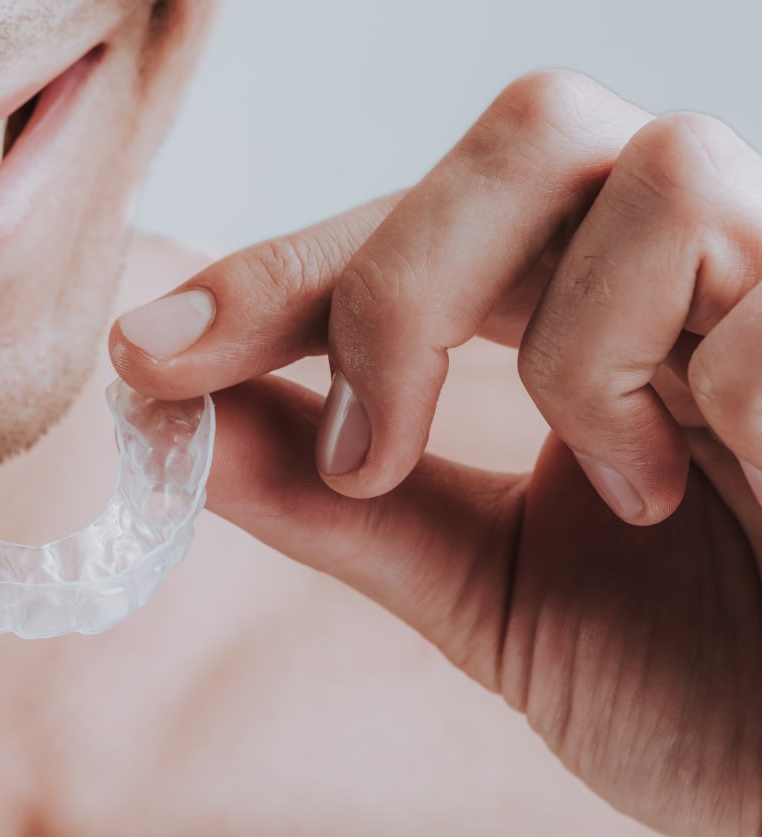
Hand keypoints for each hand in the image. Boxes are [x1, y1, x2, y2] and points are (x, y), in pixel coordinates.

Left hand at [110, 70, 761, 836]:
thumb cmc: (695, 686)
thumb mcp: (485, 591)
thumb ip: (339, 505)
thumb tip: (172, 424)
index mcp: (592, 306)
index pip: (413, 221)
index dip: (275, 272)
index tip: (151, 353)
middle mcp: (692, 262)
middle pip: (530, 131)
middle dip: (396, 285)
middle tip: (365, 451)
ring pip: (655, 171)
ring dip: (583, 352)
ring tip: (623, 490)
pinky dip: (713, 396)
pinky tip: (732, 484)